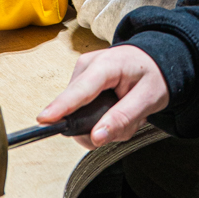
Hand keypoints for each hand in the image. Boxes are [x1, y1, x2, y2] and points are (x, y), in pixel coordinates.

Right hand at [38, 44, 169, 148]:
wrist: (153, 59)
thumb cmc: (153, 74)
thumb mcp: (149, 99)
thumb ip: (123, 119)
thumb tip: (96, 137)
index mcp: (106, 65)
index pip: (80, 90)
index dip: (61, 107)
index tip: (44, 120)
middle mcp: (87, 67)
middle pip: (77, 110)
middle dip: (102, 126)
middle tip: (130, 121)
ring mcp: (81, 74)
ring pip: (80, 115)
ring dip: (104, 123)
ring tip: (127, 113)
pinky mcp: (80, 83)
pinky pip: (82, 110)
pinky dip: (101, 117)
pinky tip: (117, 109)